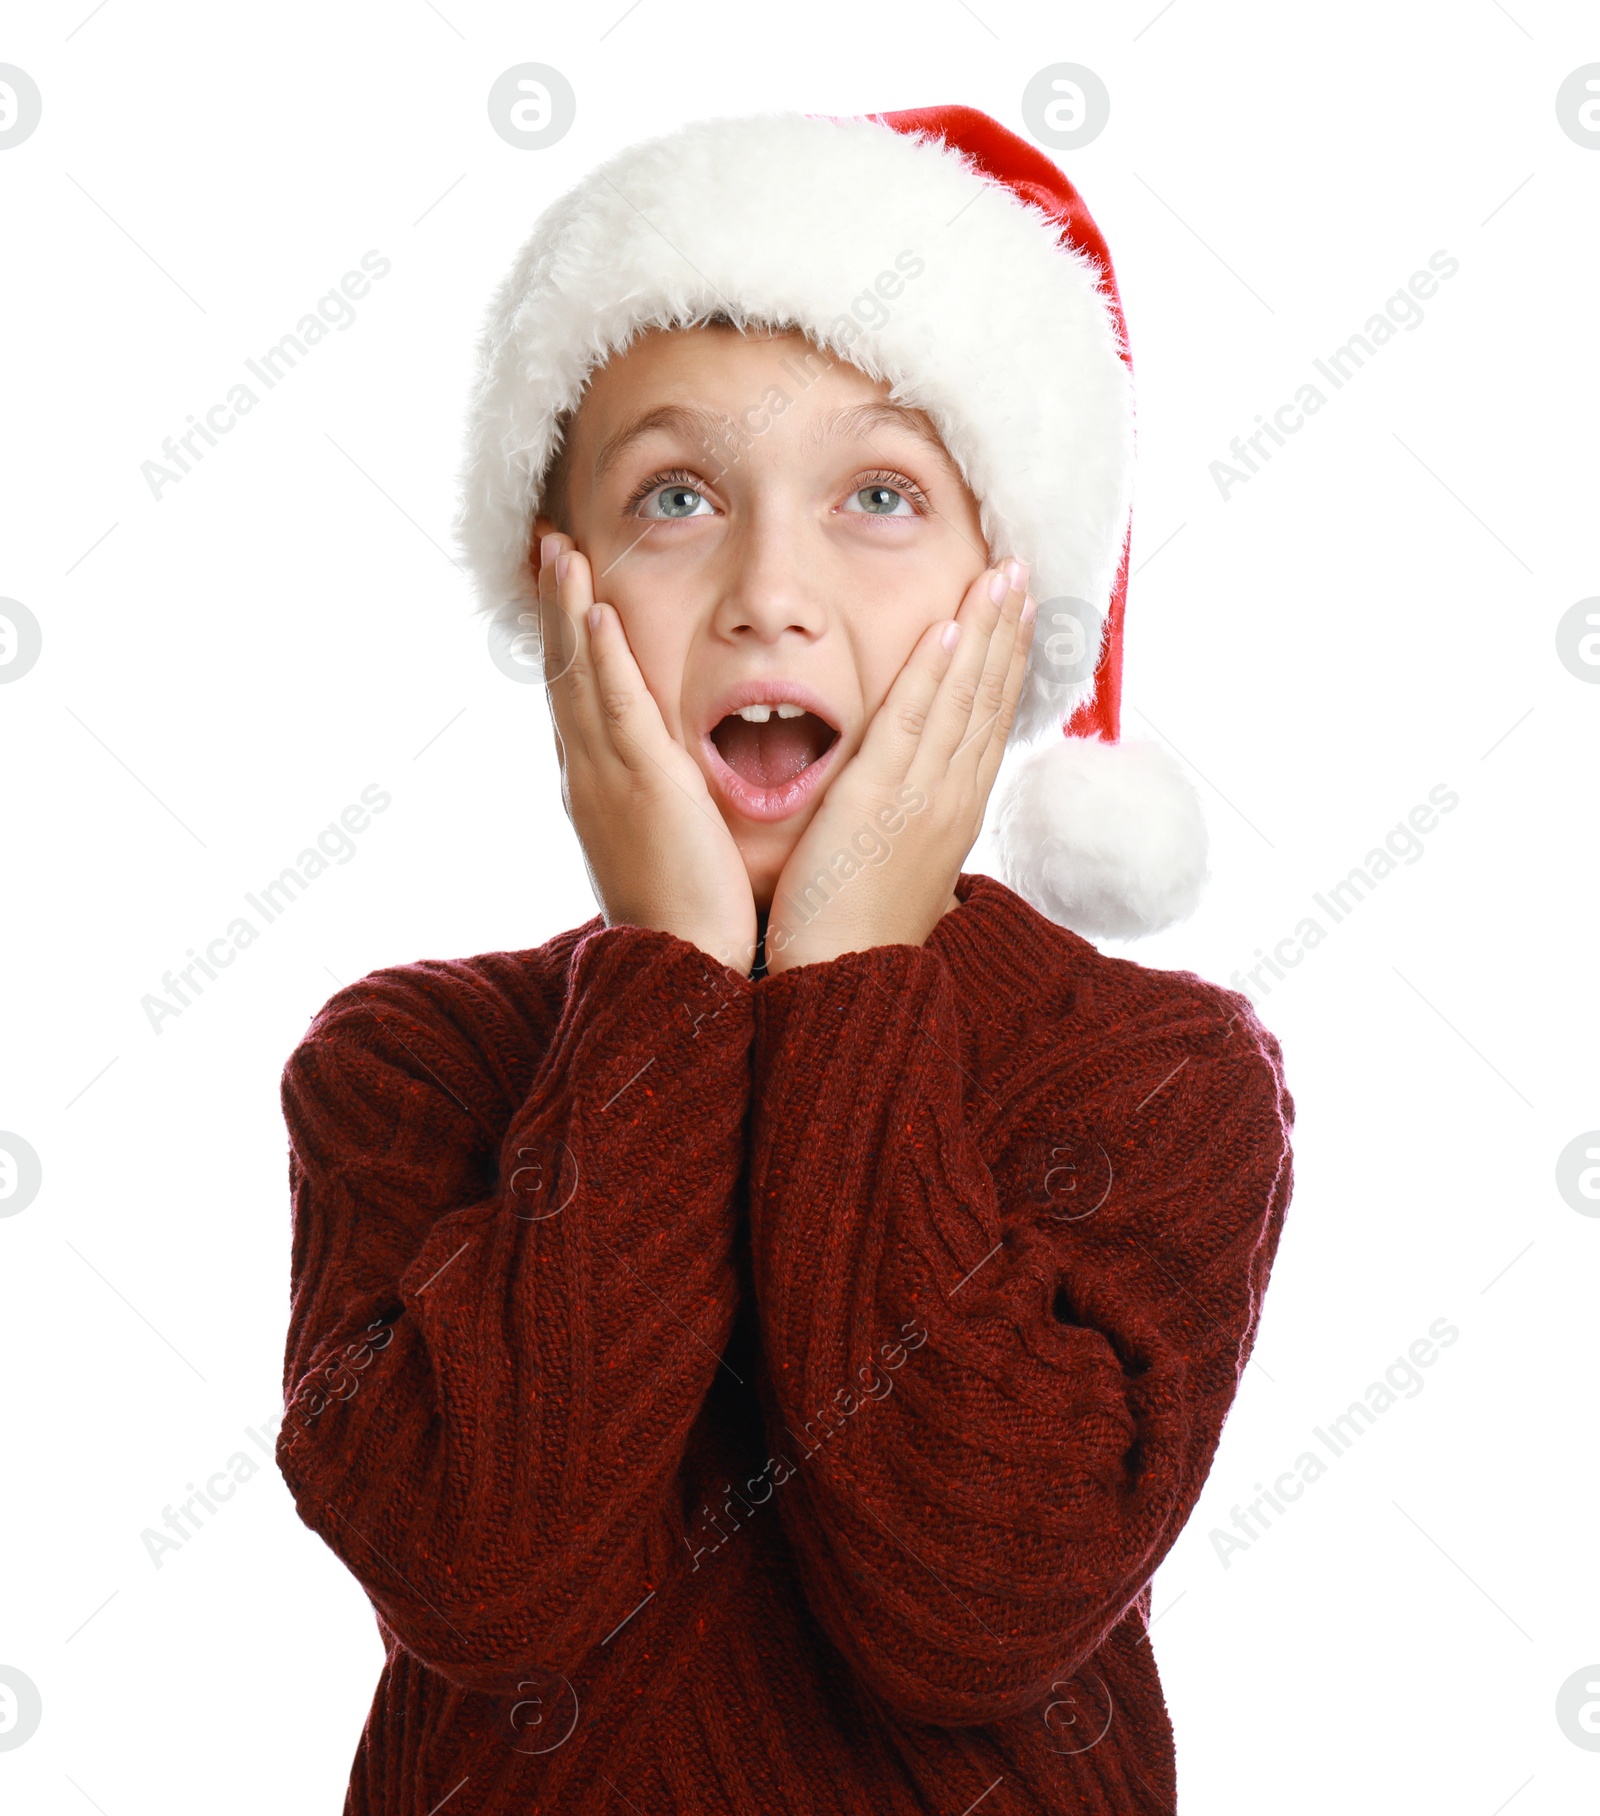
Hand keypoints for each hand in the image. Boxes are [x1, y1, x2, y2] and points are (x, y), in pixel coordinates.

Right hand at [537, 532, 758, 974]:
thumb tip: (667, 782)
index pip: (574, 698)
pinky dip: (601, 659)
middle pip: (564, 674)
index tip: (564, 590)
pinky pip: (616, 708)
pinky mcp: (643, 785)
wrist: (683, 967)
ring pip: (579, 677)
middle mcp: (590, 775)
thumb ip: (660, 803)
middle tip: (547, 546)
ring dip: (569, 610)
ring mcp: (609, 778)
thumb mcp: (664, 845)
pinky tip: (597, 614)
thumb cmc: (686, 917)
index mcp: (597, 788)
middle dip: (555, 608)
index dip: (566, 641)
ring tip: (560, 551)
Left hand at [763, 557, 1035, 975]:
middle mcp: (951, 799)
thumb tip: (905, 812)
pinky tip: (948, 632)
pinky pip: (913, 724)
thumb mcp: (896, 871)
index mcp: (954, 813)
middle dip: (1008, 632)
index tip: (1018, 616)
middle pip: (989, 700)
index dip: (1006, 664)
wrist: (846, 984)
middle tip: (1021, 572)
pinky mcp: (879, 802)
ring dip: (984, 633)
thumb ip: (906, 828)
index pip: (988, 723)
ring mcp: (922, 798)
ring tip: (1002, 577)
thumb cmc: (856, 936)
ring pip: (963, 700)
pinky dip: (933, 675)